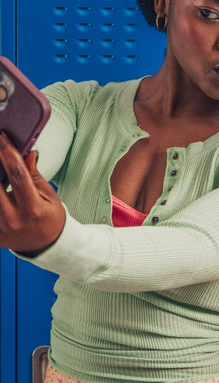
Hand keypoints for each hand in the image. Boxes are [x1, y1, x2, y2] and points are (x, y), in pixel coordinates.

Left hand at [0, 135, 65, 252]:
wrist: (46, 246)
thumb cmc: (49, 219)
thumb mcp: (49, 195)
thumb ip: (34, 174)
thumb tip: (27, 153)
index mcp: (32, 208)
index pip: (16, 172)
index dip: (7, 150)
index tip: (2, 136)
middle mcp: (13, 219)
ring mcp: (0, 228)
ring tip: (0, 173)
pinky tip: (0, 189)